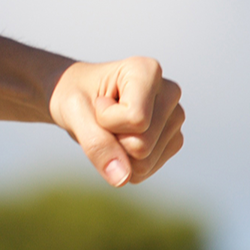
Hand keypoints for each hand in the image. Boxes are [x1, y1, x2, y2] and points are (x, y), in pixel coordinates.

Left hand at [48, 57, 183, 186]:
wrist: (76, 99)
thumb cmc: (74, 96)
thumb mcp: (73, 113)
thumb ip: (95, 143)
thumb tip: (122, 179)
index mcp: (147, 71)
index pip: (136, 119)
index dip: (106, 119)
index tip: (98, 101)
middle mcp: (169, 92)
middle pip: (142, 145)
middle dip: (112, 139)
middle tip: (102, 117)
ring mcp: (175, 119)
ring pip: (146, 162)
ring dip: (118, 152)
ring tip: (111, 127)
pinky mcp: (173, 141)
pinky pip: (147, 170)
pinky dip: (124, 163)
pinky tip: (120, 139)